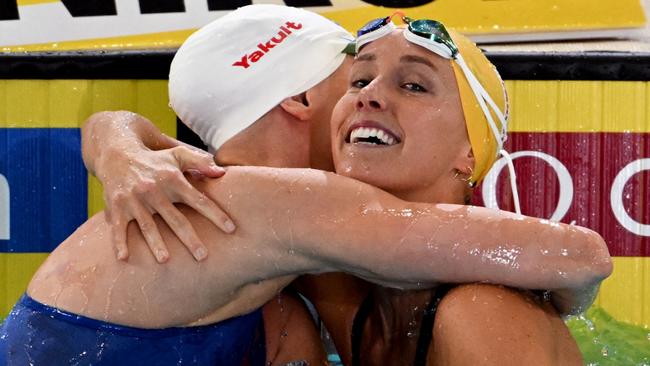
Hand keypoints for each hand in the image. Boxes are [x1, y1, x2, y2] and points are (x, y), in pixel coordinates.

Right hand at [98, 144, 235, 262]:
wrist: (117, 154)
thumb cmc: (156, 160)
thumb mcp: (178, 155)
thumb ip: (201, 162)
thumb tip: (222, 172)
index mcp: (173, 180)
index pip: (199, 200)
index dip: (216, 215)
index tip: (231, 230)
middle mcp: (155, 191)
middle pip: (176, 219)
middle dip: (190, 239)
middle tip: (203, 256)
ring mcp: (134, 200)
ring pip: (148, 226)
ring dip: (156, 244)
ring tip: (166, 261)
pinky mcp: (117, 207)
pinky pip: (119, 228)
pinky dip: (119, 243)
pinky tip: (124, 259)